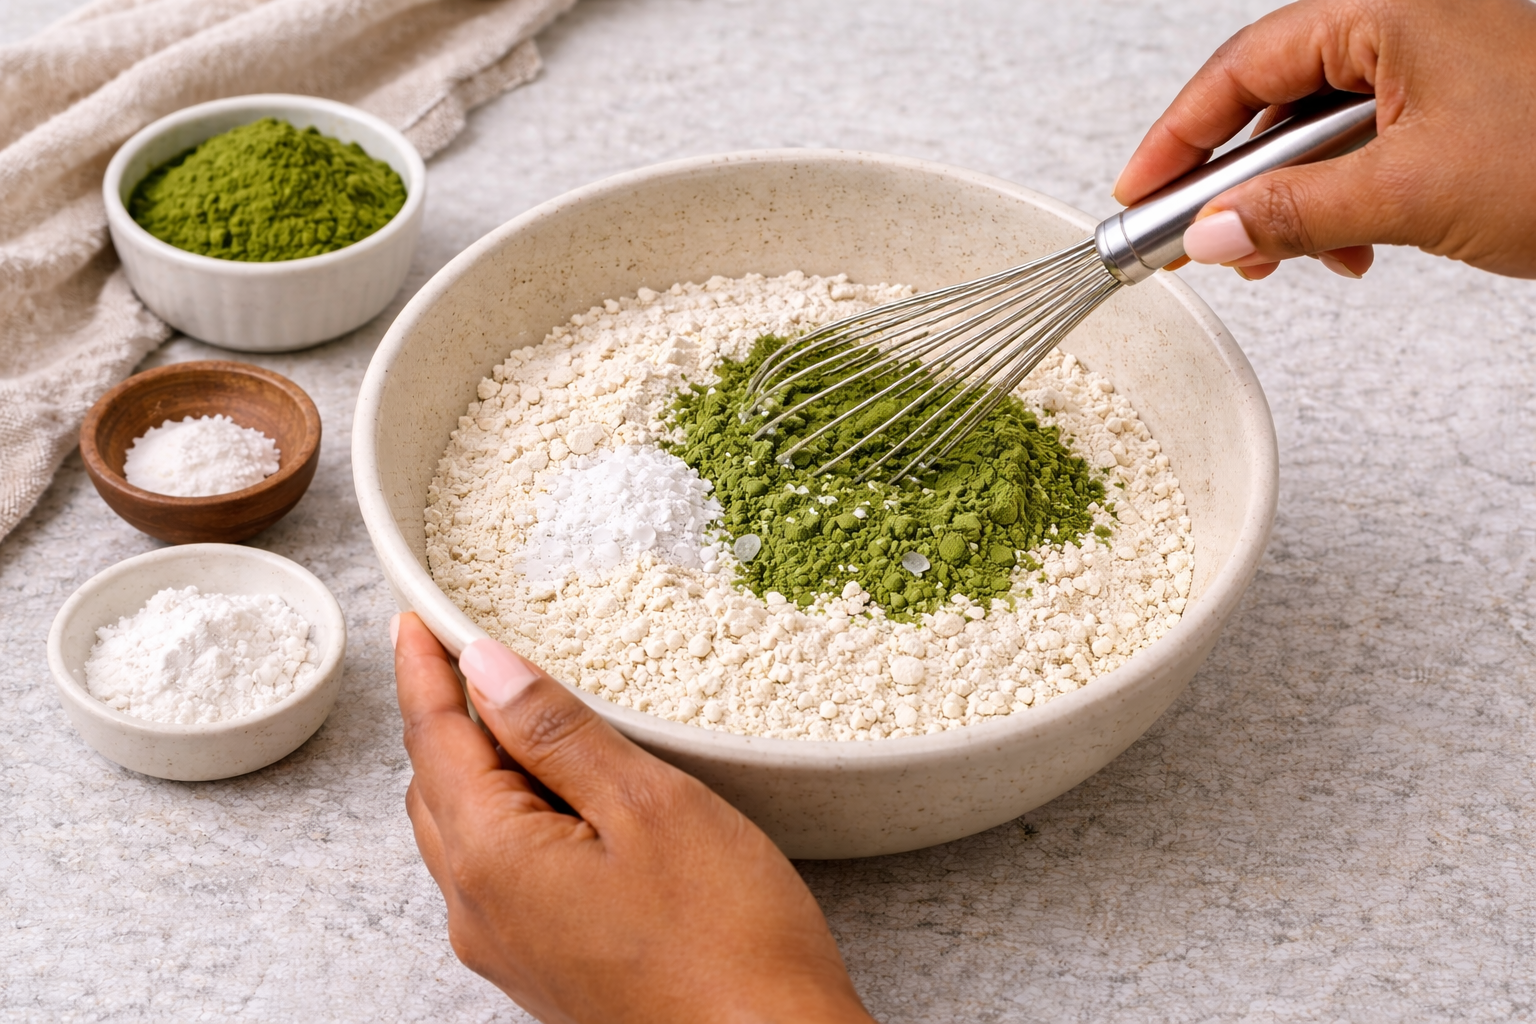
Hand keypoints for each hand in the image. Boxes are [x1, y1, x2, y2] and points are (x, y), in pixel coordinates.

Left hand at [392, 612, 876, 1023]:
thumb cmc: (726, 937)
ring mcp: (508, 949)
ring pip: (463, 833)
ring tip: (522, 715)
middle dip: (446, 716)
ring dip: (477, 767)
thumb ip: (556, 731)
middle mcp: (479, 913)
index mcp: (493, 861)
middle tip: (470, 655)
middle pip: (436, 788)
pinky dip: (507, 816)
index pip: (434, 741)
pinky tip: (560, 797)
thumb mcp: (646, 804)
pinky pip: (496, 874)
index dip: (424, 671)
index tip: (413, 621)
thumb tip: (485, 668)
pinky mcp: (543, 968)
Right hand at [1114, 0, 1535, 280]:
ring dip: (1289, 203)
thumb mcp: (1411, 193)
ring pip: (1315, 134)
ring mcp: (1425, 69)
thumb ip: (1293, 214)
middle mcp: (1400, 29)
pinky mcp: (1446, 111)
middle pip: (1271, 100)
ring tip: (1286, 258)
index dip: (1178, 134)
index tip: (1137, 192)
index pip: (1243, 68)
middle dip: (1233, 181)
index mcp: (1385, 14)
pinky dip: (1340, 204)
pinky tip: (1353, 247)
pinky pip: (1361, 151)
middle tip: (1197, 240)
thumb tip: (1209, 236)